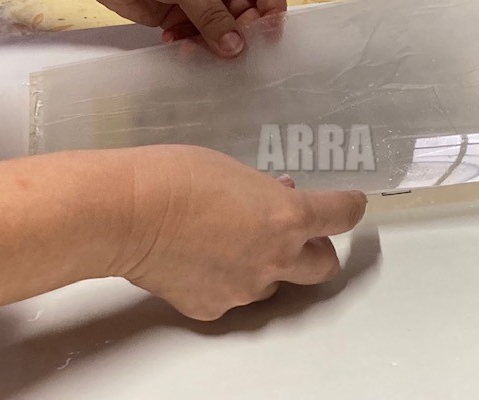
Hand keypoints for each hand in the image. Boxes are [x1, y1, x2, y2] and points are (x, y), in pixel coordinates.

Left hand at [90, 0, 286, 56]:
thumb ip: (214, 16)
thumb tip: (237, 49)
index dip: (271, 12)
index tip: (267, 40)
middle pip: (247, 14)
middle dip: (239, 34)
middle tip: (229, 53)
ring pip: (223, 31)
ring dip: (213, 45)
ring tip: (194, 50)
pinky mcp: (181, 17)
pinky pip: (200, 39)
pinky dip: (193, 46)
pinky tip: (176, 43)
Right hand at [117, 145, 366, 320]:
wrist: (126, 212)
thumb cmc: (176, 177)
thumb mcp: (234, 170)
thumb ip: (264, 191)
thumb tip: (276, 196)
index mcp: (287, 218)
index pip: (341, 215)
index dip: (351, 206)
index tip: (352, 203)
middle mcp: (275, 259)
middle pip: (324, 267)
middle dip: (317, 251)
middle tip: (297, 235)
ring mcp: (245, 288)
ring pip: (275, 284)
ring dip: (269, 266)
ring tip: (233, 243)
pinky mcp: (213, 307)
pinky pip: (233, 296)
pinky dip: (228, 280)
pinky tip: (202, 260)